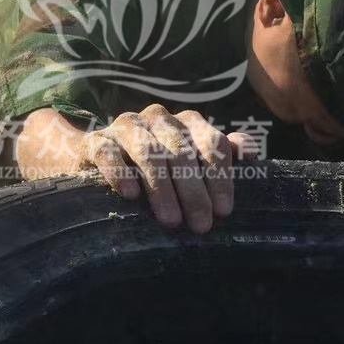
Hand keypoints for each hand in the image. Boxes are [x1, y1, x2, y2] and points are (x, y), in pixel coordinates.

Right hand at [79, 105, 260, 231]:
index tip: (223, 211)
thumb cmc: (154, 165)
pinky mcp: (96, 140)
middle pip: (181, 152)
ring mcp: (126, 127)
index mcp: (187, 122)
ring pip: (148, 153)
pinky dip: (120, 173)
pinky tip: (130, 195)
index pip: (211, 143)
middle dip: (194, 191)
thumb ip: (218, 154)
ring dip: (162, 188)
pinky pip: (108, 153)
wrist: (94, 156)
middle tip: (200, 225)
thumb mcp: (189, 159)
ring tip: (171, 220)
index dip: (220, 177)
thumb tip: (249, 149)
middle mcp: (159, 119)